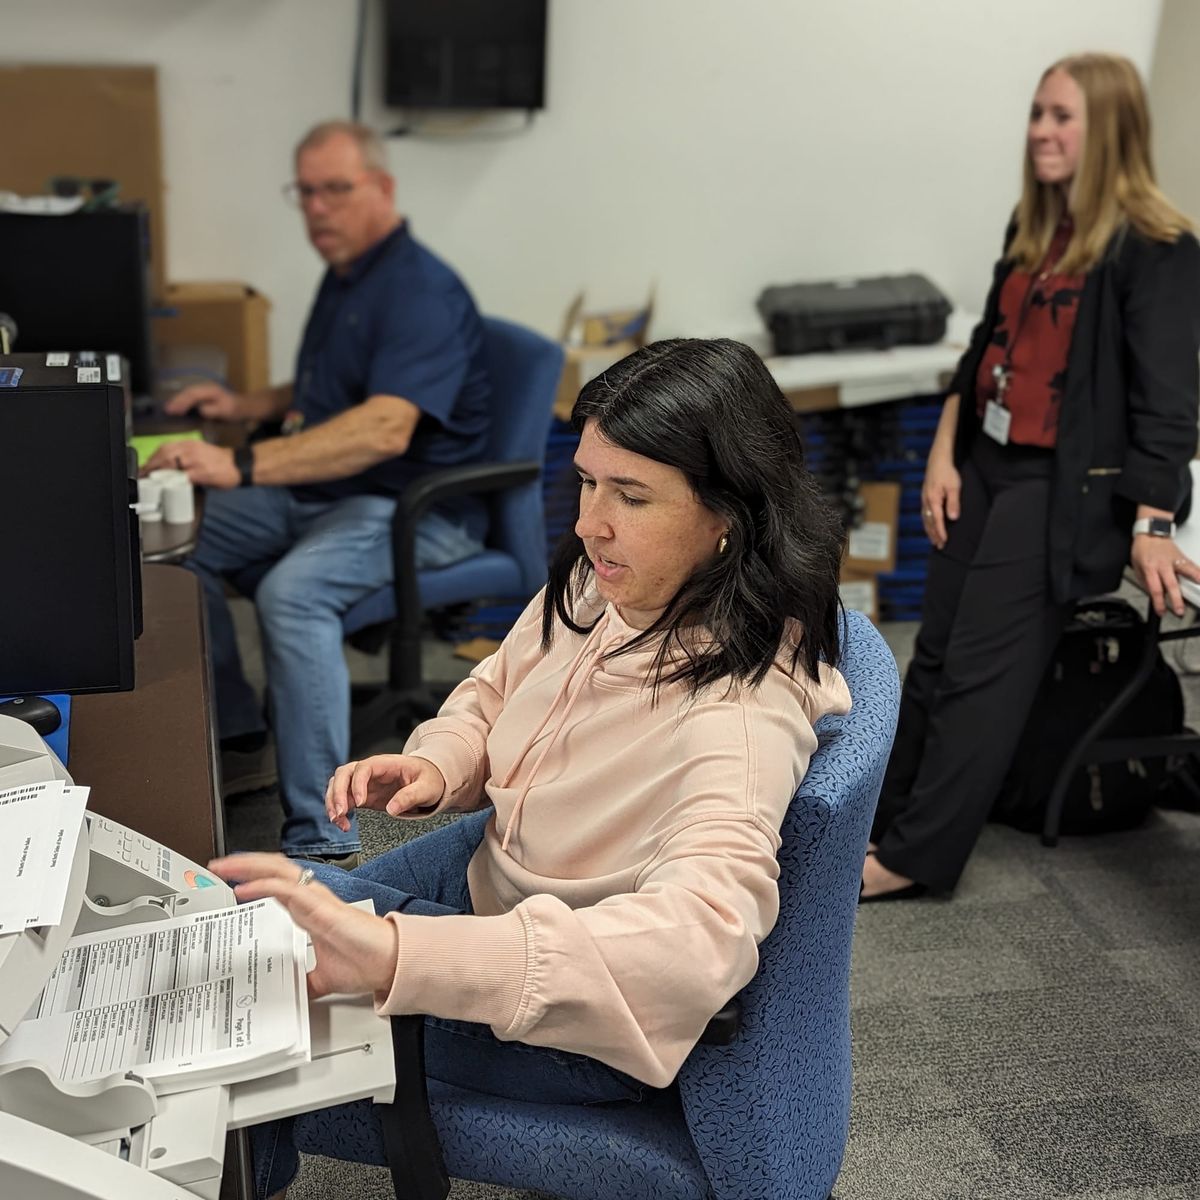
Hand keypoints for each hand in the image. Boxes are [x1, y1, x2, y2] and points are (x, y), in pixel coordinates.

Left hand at [143, 440, 237, 487]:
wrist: (238, 465)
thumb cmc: (218, 461)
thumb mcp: (199, 451)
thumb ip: (183, 455)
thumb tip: (165, 465)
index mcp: (188, 444)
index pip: (164, 448)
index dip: (152, 458)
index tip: (145, 467)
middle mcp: (190, 449)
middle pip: (164, 454)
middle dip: (152, 466)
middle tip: (145, 476)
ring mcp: (196, 461)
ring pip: (171, 463)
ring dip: (159, 472)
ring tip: (152, 481)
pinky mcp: (202, 473)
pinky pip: (183, 476)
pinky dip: (173, 480)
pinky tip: (167, 485)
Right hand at [165, 381, 240, 420]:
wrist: (243, 406)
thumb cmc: (235, 409)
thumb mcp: (226, 410)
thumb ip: (214, 410)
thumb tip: (200, 409)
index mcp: (211, 390)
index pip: (193, 395)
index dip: (183, 402)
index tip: (175, 410)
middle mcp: (206, 388)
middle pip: (188, 392)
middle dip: (177, 401)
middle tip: (167, 410)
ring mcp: (204, 390)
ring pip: (188, 394)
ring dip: (178, 401)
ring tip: (168, 409)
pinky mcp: (203, 395)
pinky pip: (190, 397)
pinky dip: (182, 401)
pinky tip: (176, 407)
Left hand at [206, 853, 397, 997]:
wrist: (388, 963)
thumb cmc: (365, 962)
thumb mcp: (322, 978)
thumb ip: (304, 981)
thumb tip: (290, 994)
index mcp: (309, 911)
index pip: (276, 884)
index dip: (253, 877)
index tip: (230, 881)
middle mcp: (311, 899)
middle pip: (273, 869)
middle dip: (244, 864)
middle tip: (218, 866)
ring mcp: (315, 899)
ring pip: (278, 870)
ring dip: (248, 866)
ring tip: (224, 867)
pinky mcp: (320, 907)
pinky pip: (287, 889)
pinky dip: (263, 884)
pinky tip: (244, 888)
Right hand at [325, 755, 446, 831]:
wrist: (428, 780)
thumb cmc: (429, 779)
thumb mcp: (427, 788)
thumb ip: (410, 796)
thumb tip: (392, 809)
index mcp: (386, 764)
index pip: (363, 768)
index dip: (358, 784)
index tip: (360, 803)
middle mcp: (370, 771)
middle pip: (343, 773)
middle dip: (337, 793)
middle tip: (340, 813)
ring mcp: (364, 782)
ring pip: (337, 785)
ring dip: (332, 802)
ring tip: (338, 821)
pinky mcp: (361, 794)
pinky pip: (343, 799)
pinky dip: (338, 811)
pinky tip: (343, 824)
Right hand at [921, 450, 960, 549]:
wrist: (938, 460)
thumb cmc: (947, 472)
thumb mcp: (954, 487)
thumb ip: (953, 503)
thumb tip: (953, 518)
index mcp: (933, 500)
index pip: (937, 520)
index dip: (941, 532)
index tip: (945, 542)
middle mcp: (926, 502)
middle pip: (929, 523)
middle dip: (934, 535)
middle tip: (940, 546)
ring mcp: (924, 499)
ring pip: (925, 519)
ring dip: (930, 530)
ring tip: (934, 540)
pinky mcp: (925, 496)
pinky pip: (924, 514)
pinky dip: (927, 523)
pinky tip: (930, 525)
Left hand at [1131, 535, 1199, 617]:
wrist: (1151, 533)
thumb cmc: (1143, 549)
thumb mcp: (1136, 566)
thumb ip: (1144, 581)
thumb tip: (1152, 594)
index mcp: (1149, 568)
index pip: (1155, 588)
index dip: (1158, 602)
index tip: (1161, 611)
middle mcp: (1163, 565)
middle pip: (1171, 584)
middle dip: (1176, 600)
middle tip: (1179, 611)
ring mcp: (1174, 560)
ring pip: (1186, 572)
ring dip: (1194, 584)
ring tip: (1197, 595)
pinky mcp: (1182, 557)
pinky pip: (1192, 566)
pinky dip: (1198, 573)